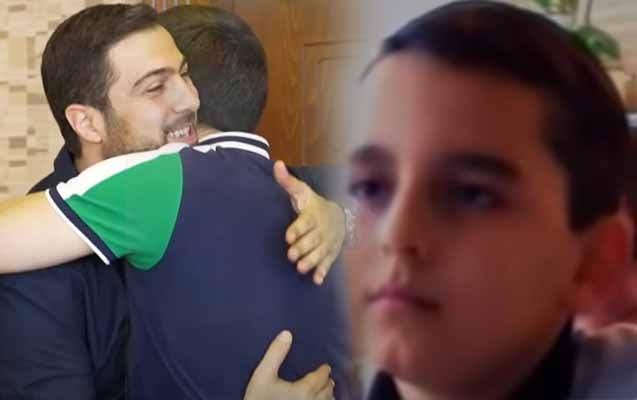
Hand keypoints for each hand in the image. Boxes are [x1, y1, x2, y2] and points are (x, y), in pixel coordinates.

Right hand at [244, 330, 334, 399]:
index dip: (324, 371)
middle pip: (326, 392)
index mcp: (304, 391)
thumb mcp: (262, 376)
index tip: (325, 368)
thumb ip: (275, 354)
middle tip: (327, 380)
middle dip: (327, 384)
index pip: (321, 378)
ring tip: (326, 393)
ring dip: (327, 397)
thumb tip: (287, 333)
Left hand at [274, 160, 345, 284]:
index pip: (305, 222)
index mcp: (313, 215)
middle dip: (302, 247)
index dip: (298, 229)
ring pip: (319, 252)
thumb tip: (276, 164)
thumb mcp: (302, 191)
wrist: (339, 216)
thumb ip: (287, 182)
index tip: (288, 236)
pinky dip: (323, 271)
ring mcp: (327, 242)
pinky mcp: (330, 253)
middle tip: (291, 255)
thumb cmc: (313, 204)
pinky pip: (328, 262)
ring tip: (300, 268)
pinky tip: (317, 280)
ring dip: (311, 261)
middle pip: (312, 240)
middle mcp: (321, 230)